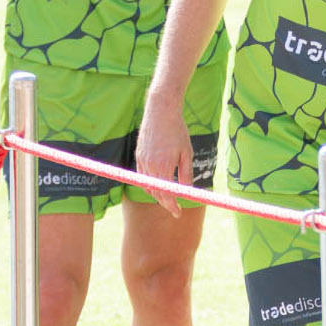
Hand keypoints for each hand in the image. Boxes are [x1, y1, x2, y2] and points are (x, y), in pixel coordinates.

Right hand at [135, 95, 193, 215]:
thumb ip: (186, 173)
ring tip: (168, 198)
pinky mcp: (138, 156)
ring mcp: (142, 161)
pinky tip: (158, 185)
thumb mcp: (186, 152)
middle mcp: (150, 166)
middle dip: (165, 203)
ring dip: (157, 194)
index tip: (178, 213)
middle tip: (175, 209)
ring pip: (147, 186)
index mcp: (163, 166)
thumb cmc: (177, 131)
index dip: (172, 206)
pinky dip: (149, 184)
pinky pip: (142, 176)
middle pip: (156, 193)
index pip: (166, 194)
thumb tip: (187, 190)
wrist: (161, 112)